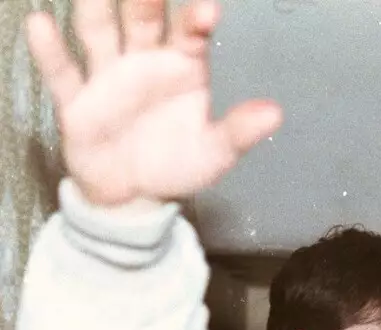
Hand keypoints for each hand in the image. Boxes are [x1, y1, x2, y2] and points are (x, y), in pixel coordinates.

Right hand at [26, 0, 281, 208]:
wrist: (135, 195)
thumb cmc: (178, 163)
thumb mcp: (215, 153)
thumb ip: (239, 132)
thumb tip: (275, 114)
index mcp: (183, 66)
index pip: (190, 35)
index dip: (196, 20)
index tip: (206, 9)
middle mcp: (144, 60)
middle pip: (143, 21)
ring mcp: (108, 76)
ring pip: (99, 33)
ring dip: (95, 9)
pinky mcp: (77, 101)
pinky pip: (62, 73)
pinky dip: (51, 51)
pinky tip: (41, 24)